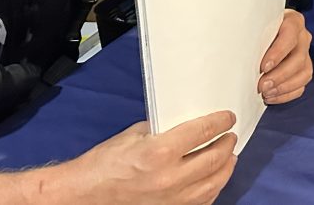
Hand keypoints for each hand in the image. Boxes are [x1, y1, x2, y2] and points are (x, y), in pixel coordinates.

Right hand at [63, 110, 237, 204]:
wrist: (83, 196)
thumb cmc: (104, 164)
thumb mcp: (135, 135)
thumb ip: (164, 128)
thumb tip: (186, 122)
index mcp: (160, 152)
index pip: (204, 131)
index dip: (221, 121)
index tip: (227, 117)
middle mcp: (170, 177)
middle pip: (214, 158)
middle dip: (227, 144)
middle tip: (230, 135)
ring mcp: (171, 200)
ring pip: (213, 183)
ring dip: (226, 168)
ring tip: (229, 156)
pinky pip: (201, 202)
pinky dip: (212, 189)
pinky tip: (214, 179)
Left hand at [258, 8, 313, 103]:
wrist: (264, 32)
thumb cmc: (258, 29)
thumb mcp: (256, 26)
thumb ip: (253, 36)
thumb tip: (239, 55)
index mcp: (292, 21)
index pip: (290, 35)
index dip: (278, 52)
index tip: (263, 67)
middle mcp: (302, 37)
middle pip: (298, 58)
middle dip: (279, 75)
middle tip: (261, 85)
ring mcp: (305, 54)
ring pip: (304, 73)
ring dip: (284, 87)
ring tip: (266, 93)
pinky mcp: (304, 69)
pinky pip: (302, 85)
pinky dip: (287, 94)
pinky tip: (271, 96)